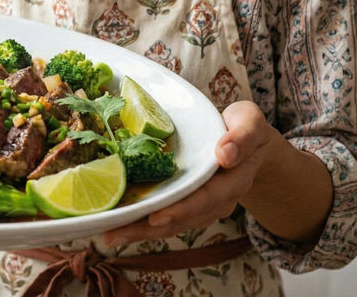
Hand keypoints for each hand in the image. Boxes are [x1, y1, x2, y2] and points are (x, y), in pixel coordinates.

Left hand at [102, 100, 282, 246]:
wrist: (248, 144)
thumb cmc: (244, 127)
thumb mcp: (249, 122)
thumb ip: (243, 135)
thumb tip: (225, 153)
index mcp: (232, 182)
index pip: (205, 199)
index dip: (180, 209)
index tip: (155, 217)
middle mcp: (216, 201)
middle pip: (180, 220)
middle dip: (147, 229)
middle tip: (114, 233)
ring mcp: (200, 206)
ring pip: (169, 224)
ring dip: (138, 231)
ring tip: (107, 235)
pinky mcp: (186, 204)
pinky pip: (163, 217)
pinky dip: (140, 223)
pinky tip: (114, 225)